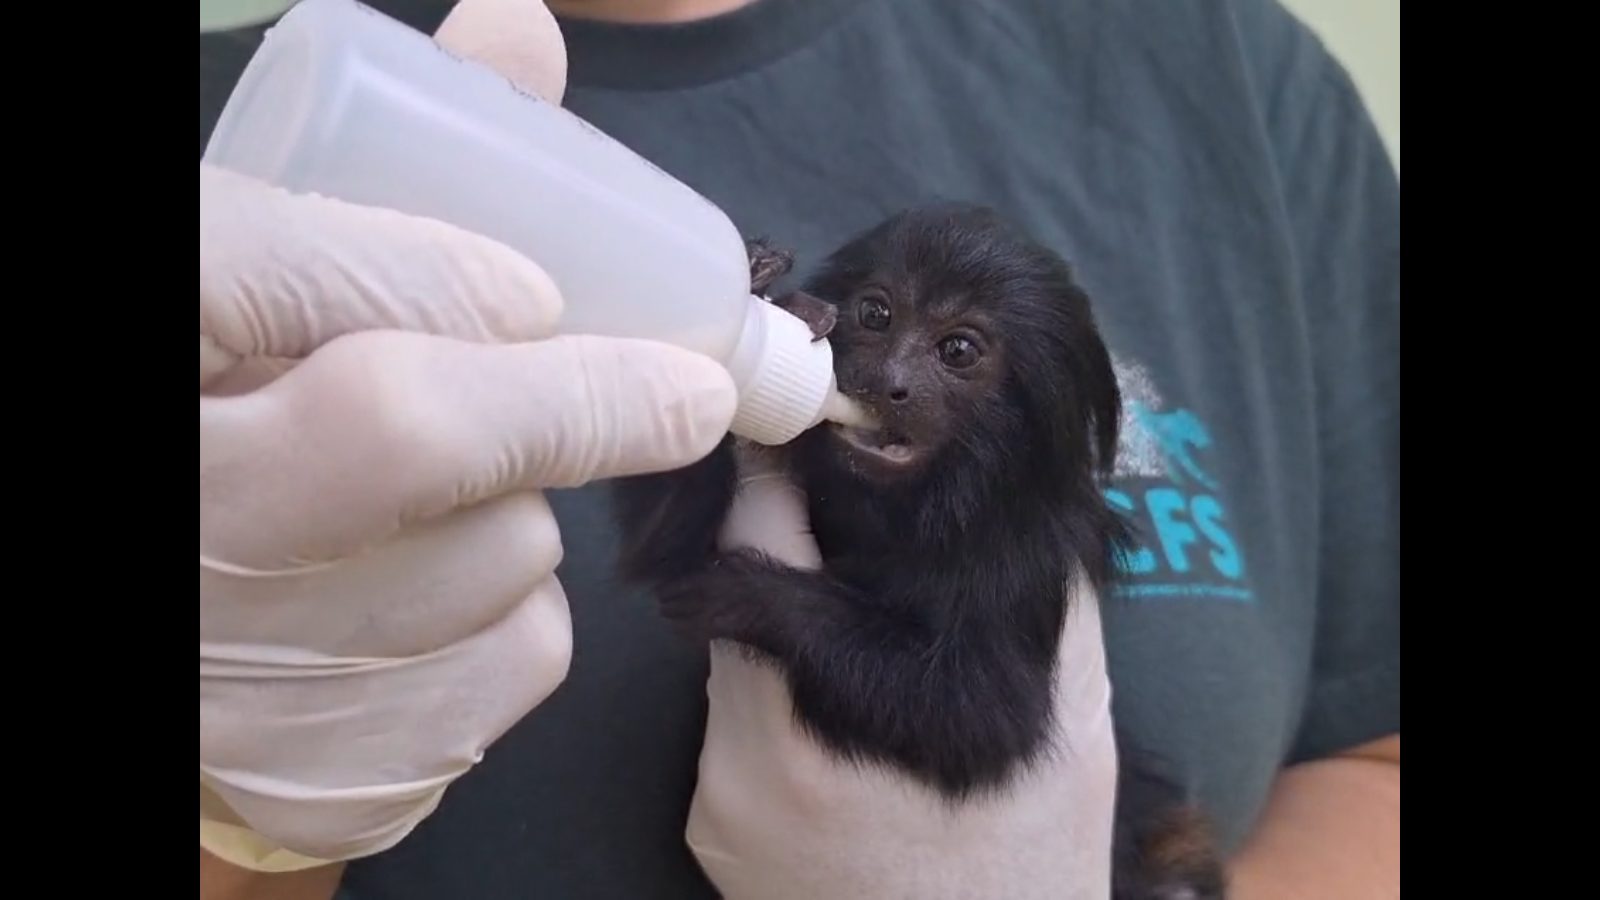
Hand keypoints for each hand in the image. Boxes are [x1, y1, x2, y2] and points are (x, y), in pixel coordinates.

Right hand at [200, 0, 734, 864]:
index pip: (234, 275)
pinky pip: (499, 671)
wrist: (186, 620)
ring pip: (487, 562)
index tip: (529, 285)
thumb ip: (376, 168)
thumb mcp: (248, 290)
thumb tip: (526, 30)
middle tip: (686, 390)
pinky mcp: (317, 780)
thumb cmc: (226, 437)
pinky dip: (512, 620)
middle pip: (399, 435)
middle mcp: (184, 523)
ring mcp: (233, 672)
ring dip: (521, 516)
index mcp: (152, 341)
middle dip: (573, 403)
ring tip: (444, 502)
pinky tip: (433, 598)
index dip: (398, 270)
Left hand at [684, 446, 1120, 899]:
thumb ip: (1048, 614)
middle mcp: (749, 765)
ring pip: (729, 663)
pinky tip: (838, 713)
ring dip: (780, 628)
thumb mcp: (1073, 739)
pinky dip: (771, 696)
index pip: (758, 552)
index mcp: (831, 718)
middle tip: (839, 519)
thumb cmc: (1026, 875)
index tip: (799, 435)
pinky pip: (729, 727)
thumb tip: (1038, 512)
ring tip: (855, 628)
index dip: (777, 482)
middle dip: (784, 555)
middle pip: (733, 602)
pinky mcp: (710, 835)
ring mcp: (720, 808)